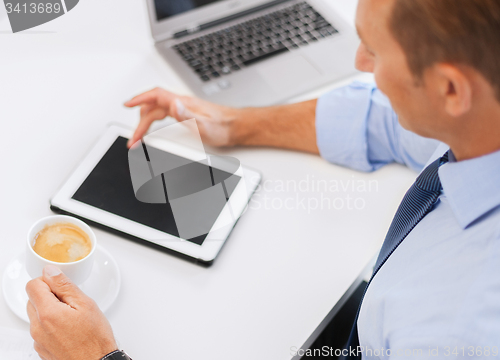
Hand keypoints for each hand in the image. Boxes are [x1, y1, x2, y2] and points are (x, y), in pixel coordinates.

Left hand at [26, 265, 116, 359]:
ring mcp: (38, 339)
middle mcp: (38, 327)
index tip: (61, 286)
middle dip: (49, 295)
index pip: (33, 285)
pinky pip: (40, 329)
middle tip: (71, 302)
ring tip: (71, 316)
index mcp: (48, 313)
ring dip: (50, 310)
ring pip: (36, 314)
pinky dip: (51, 324)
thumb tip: (50, 271)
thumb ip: (64, 285)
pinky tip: (69, 328)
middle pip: (33, 299)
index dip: (48, 281)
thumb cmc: (95, 338)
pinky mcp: (41, 348)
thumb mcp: (85, 304)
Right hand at [124, 88, 239, 147]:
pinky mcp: (186, 114)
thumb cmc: (223, 127)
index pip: (156, 95)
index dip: (139, 98)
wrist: (236, 127)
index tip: (126, 104)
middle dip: (139, 121)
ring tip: (138, 136)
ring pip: (157, 111)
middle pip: (153, 107)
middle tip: (133, 138)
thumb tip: (172, 104)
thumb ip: (187, 115)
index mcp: (183, 103)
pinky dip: (153, 121)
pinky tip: (153, 128)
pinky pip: (164, 114)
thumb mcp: (204, 125)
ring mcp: (184, 108)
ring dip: (145, 122)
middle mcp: (182, 103)